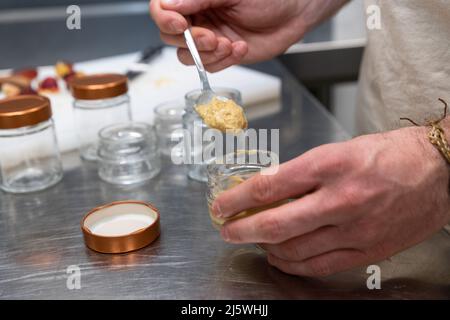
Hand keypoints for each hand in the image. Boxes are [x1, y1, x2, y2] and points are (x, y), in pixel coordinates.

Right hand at [149, 0, 346, 71]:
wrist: (294, 13)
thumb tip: (170, 4)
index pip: (163, 9)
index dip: (165, 18)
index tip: (179, 23)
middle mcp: (198, 18)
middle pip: (170, 36)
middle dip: (191, 41)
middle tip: (212, 37)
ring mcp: (209, 38)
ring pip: (188, 56)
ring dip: (207, 54)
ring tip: (228, 43)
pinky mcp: (222, 55)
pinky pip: (210, 66)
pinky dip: (223, 61)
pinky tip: (239, 47)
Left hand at [212, 127, 449, 276]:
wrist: (437, 170)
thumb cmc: (388, 154)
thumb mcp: (338, 150)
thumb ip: (301, 172)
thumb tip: (268, 189)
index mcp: (330, 164)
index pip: (270, 186)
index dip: (237, 199)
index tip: (222, 205)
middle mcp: (341, 198)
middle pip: (276, 223)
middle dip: (242, 229)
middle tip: (227, 230)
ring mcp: (355, 228)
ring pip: (295, 250)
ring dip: (266, 248)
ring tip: (256, 241)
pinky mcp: (368, 249)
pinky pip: (320, 266)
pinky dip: (293, 265)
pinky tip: (282, 257)